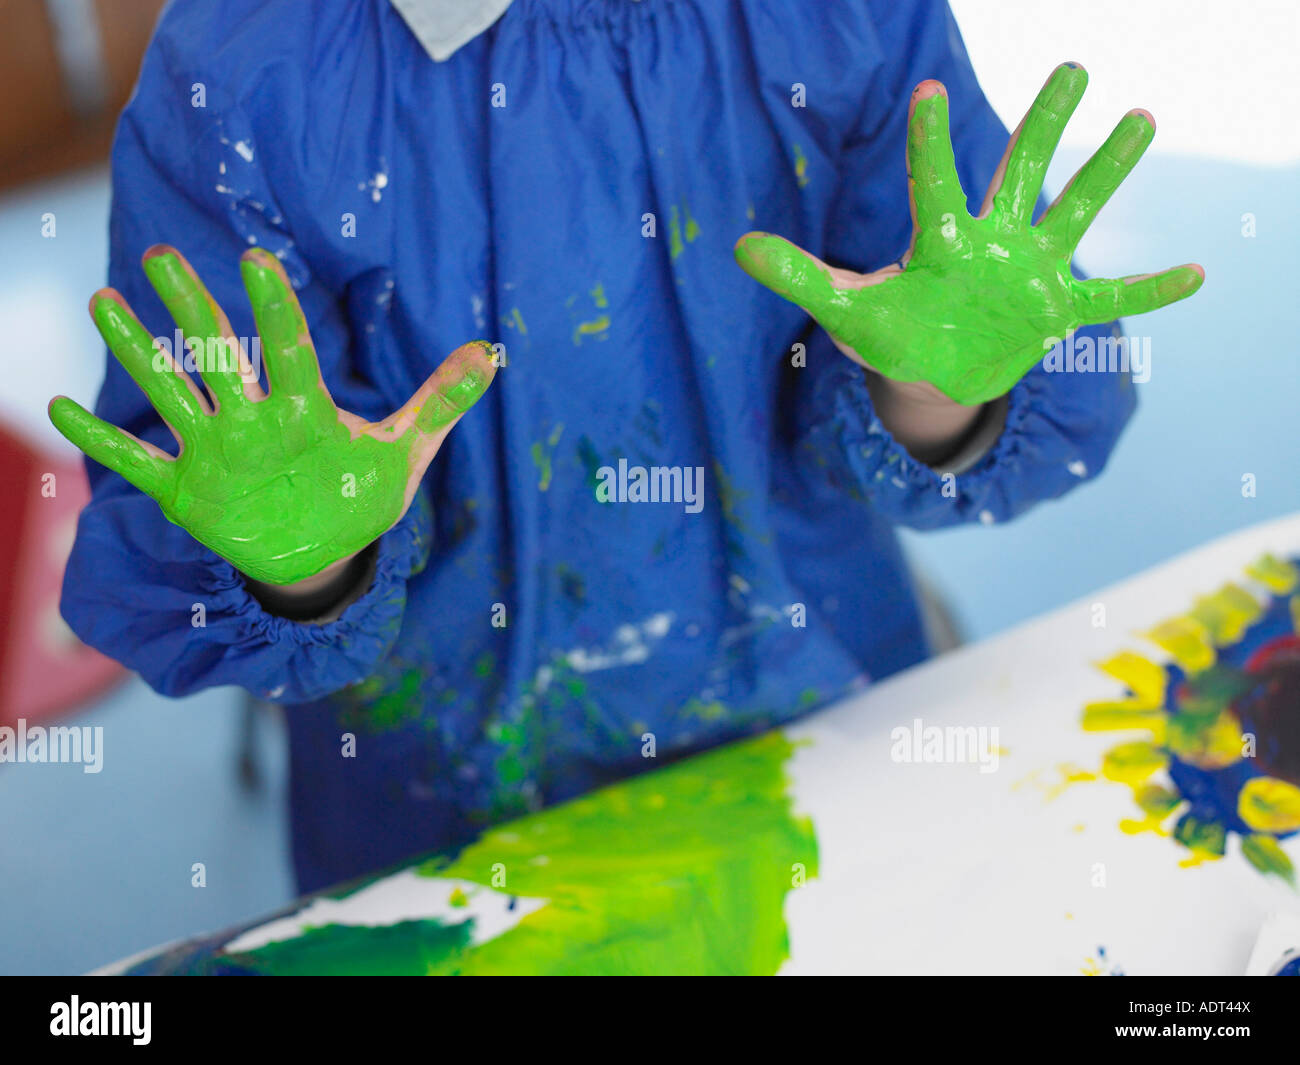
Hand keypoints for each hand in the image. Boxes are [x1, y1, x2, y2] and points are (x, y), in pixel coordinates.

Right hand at [49, 246, 495, 584]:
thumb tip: (492, 353)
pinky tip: (56, 410)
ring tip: (104, 301)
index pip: (290, 351)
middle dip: (194, 308)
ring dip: (140, 355)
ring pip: (172, 395)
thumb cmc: (359, 495)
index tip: (260, 261)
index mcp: (305, 410)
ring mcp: (216, 453)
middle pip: (219, 356)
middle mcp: (253, 420)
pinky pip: (137, 464)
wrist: (321, 551)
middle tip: (164, 255)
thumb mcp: (405, 453)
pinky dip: (102, 443)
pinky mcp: (188, 492)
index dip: (276, 312)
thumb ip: (440, 403)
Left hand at [735, 62, 1204, 405]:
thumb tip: (737, 246)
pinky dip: (1151, 292)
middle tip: (1071, 68)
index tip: (929, 93)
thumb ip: (801, 277)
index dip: (931, 144)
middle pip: (1020, 172)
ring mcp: (1030, 272)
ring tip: (1140, 118)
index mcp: (940, 240)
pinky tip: (1197, 272)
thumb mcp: (845, 311)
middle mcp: (992, 241)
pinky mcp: (1056, 311)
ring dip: (1106, 173)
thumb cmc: (889, 335)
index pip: (934, 184)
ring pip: (1075, 213)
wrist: (930, 373)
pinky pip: (1113, 300)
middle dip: (1043, 124)